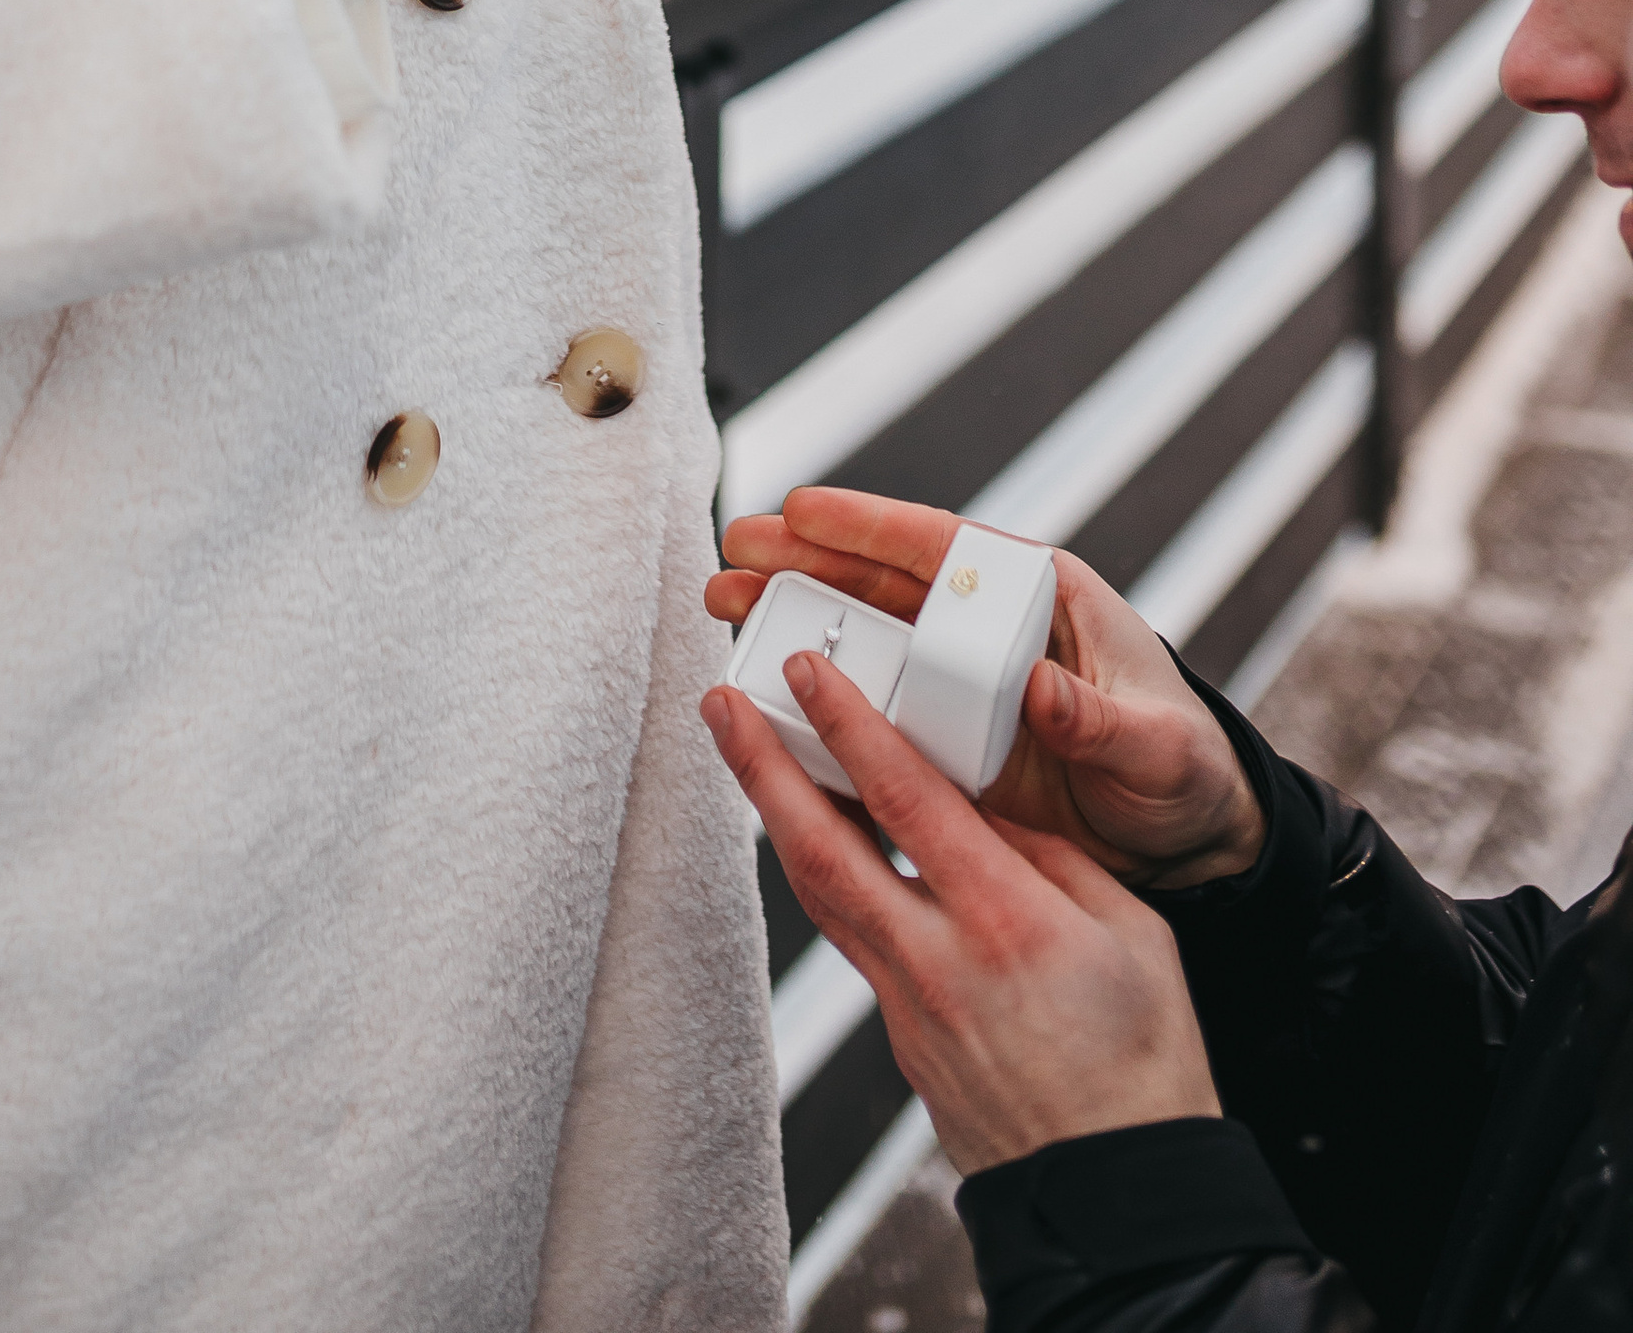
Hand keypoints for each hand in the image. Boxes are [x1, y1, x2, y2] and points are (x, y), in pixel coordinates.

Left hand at [704, 658, 1219, 1176]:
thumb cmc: (1146, 1065)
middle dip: (762, 765)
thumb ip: (1051, 859)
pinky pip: (852, 939)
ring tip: (745, 753)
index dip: (848, 726)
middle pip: (822, 846)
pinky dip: (823, 879)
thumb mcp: (1133, 933)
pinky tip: (816, 842)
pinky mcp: (902, 1039)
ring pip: (820, 894)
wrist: (1118, 1194)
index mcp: (1005, 920)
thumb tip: (985, 813)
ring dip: (774, 816)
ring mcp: (909, 1006)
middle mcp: (938, 960)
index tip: (807, 672)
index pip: (905, 800)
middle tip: (721, 701)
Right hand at [709, 488, 1263, 888]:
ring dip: (796, 615)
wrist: (1190, 843)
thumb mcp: (1156, 745)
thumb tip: (1038, 687)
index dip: (872, 525)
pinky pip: (874, 707)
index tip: (804, 510)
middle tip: (734, 549)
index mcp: (1041, 600)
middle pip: (884, 582)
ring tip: (727, 606)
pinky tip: (768, 690)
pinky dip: (820, 695)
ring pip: (865, 636)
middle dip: (805, 559)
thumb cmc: (1185, 772)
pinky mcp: (947, 738)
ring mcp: (962, 682)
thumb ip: (1098, 718)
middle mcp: (990, 629)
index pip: (948, 547)